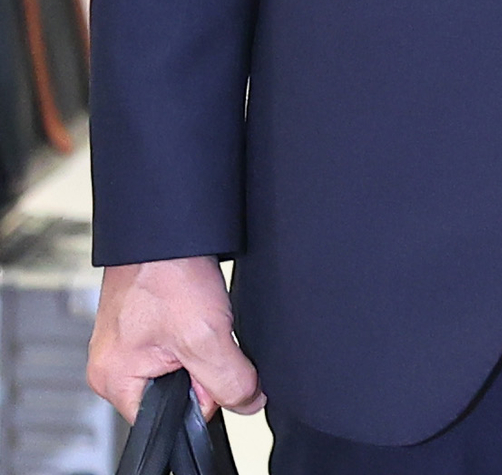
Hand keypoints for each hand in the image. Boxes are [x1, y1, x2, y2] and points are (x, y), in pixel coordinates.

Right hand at [89, 256, 263, 422]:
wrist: (164, 221)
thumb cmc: (166, 268)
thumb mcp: (206, 334)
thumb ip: (230, 380)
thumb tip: (249, 402)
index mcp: (114, 381)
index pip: (170, 420)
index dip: (203, 396)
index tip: (208, 361)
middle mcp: (114, 365)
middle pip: (177, 394)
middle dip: (201, 368)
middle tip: (200, 328)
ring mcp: (128, 341)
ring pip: (182, 366)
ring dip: (200, 344)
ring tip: (195, 311)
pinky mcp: (143, 321)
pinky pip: (178, 343)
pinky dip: (194, 327)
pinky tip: (194, 304)